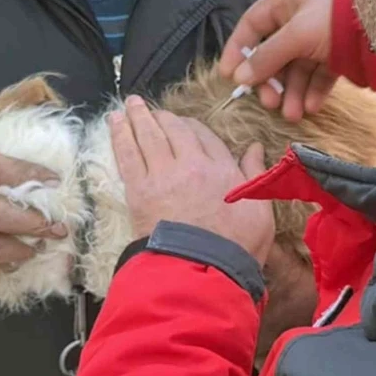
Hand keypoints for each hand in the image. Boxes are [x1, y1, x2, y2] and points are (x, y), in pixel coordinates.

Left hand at [110, 96, 274, 265]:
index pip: (204, 135)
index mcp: (221, 168)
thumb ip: (256, 174)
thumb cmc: (237, 246)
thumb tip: (255, 147)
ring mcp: (163, 175)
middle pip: (174, 129)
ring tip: (129, 104)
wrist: (203, 271)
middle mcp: (191, 164)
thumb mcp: (261, 211)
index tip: (182, 124)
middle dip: (162, 116)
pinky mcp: (139, 190)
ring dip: (137, 116)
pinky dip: (120, 134)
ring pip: (148, 135)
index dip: (191, 127)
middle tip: (150, 109)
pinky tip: (114, 120)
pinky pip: (127, 153)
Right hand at [219, 0, 337, 120]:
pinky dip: (314, 92)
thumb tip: (239, 78)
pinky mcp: (338, 54)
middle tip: (269, 103)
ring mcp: (320, 37)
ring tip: (293, 114)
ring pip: (297, 69)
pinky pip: (319, 75)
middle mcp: (301, 17)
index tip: (229, 76)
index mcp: (288, 1)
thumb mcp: (295, 35)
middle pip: (274, 53)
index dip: (238, 49)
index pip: (252, 24)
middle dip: (272, 81)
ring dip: (293, 93)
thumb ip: (266, 57)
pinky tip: (313, 107)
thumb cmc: (335, 19)